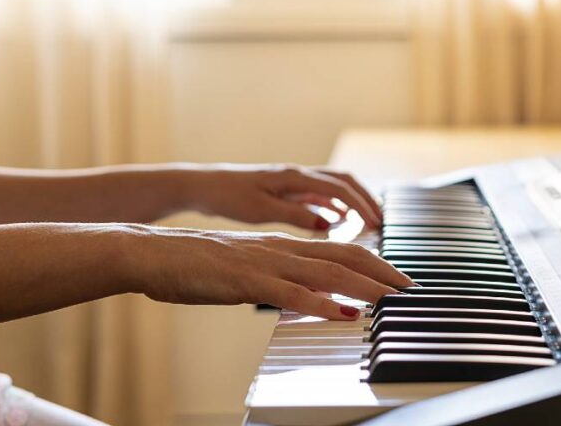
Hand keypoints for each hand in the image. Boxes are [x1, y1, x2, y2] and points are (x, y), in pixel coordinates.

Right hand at [126, 225, 411, 319]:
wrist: (151, 253)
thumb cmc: (195, 265)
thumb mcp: (246, 270)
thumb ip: (278, 278)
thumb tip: (306, 295)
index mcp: (282, 247)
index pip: (340, 252)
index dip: (373, 263)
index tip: (397, 279)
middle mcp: (281, 249)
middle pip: (344, 257)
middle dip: (381, 272)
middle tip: (410, 288)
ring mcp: (265, 263)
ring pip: (325, 272)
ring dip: (363, 285)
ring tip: (391, 299)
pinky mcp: (245, 280)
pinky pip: (289, 292)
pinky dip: (320, 303)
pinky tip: (340, 313)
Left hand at [186, 165, 382, 230]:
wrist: (201, 186)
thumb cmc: (226, 196)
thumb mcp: (261, 210)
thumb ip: (296, 215)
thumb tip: (329, 223)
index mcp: (294, 177)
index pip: (339, 188)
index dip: (361, 205)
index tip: (377, 223)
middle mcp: (297, 175)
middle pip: (344, 181)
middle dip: (365, 199)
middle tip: (381, 221)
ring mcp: (292, 181)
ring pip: (333, 186)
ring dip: (353, 201)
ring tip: (367, 221)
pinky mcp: (285, 189)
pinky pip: (318, 194)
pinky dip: (334, 205)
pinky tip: (337, 221)